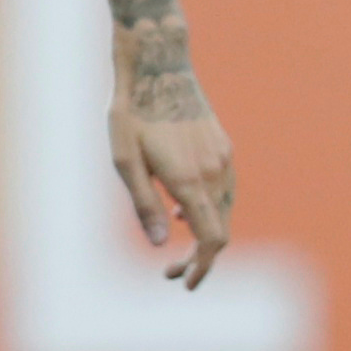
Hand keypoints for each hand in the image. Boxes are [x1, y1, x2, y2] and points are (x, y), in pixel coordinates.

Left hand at [109, 40, 235, 287]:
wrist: (158, 67)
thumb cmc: (132, 114)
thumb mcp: (125, 162)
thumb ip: (144, 205)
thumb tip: (161, 245)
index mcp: (189, 181)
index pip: (210, 240)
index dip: (201, 268)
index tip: (183, 283)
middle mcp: (214, 173)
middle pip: (221, 232)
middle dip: (200, 258)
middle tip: (171, 271)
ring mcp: (222, 159)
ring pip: (225, 211)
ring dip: (205, 233)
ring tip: (173, 232)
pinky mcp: (223, 147)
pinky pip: (224, 190)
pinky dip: (210, 209)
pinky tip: (183, 205)